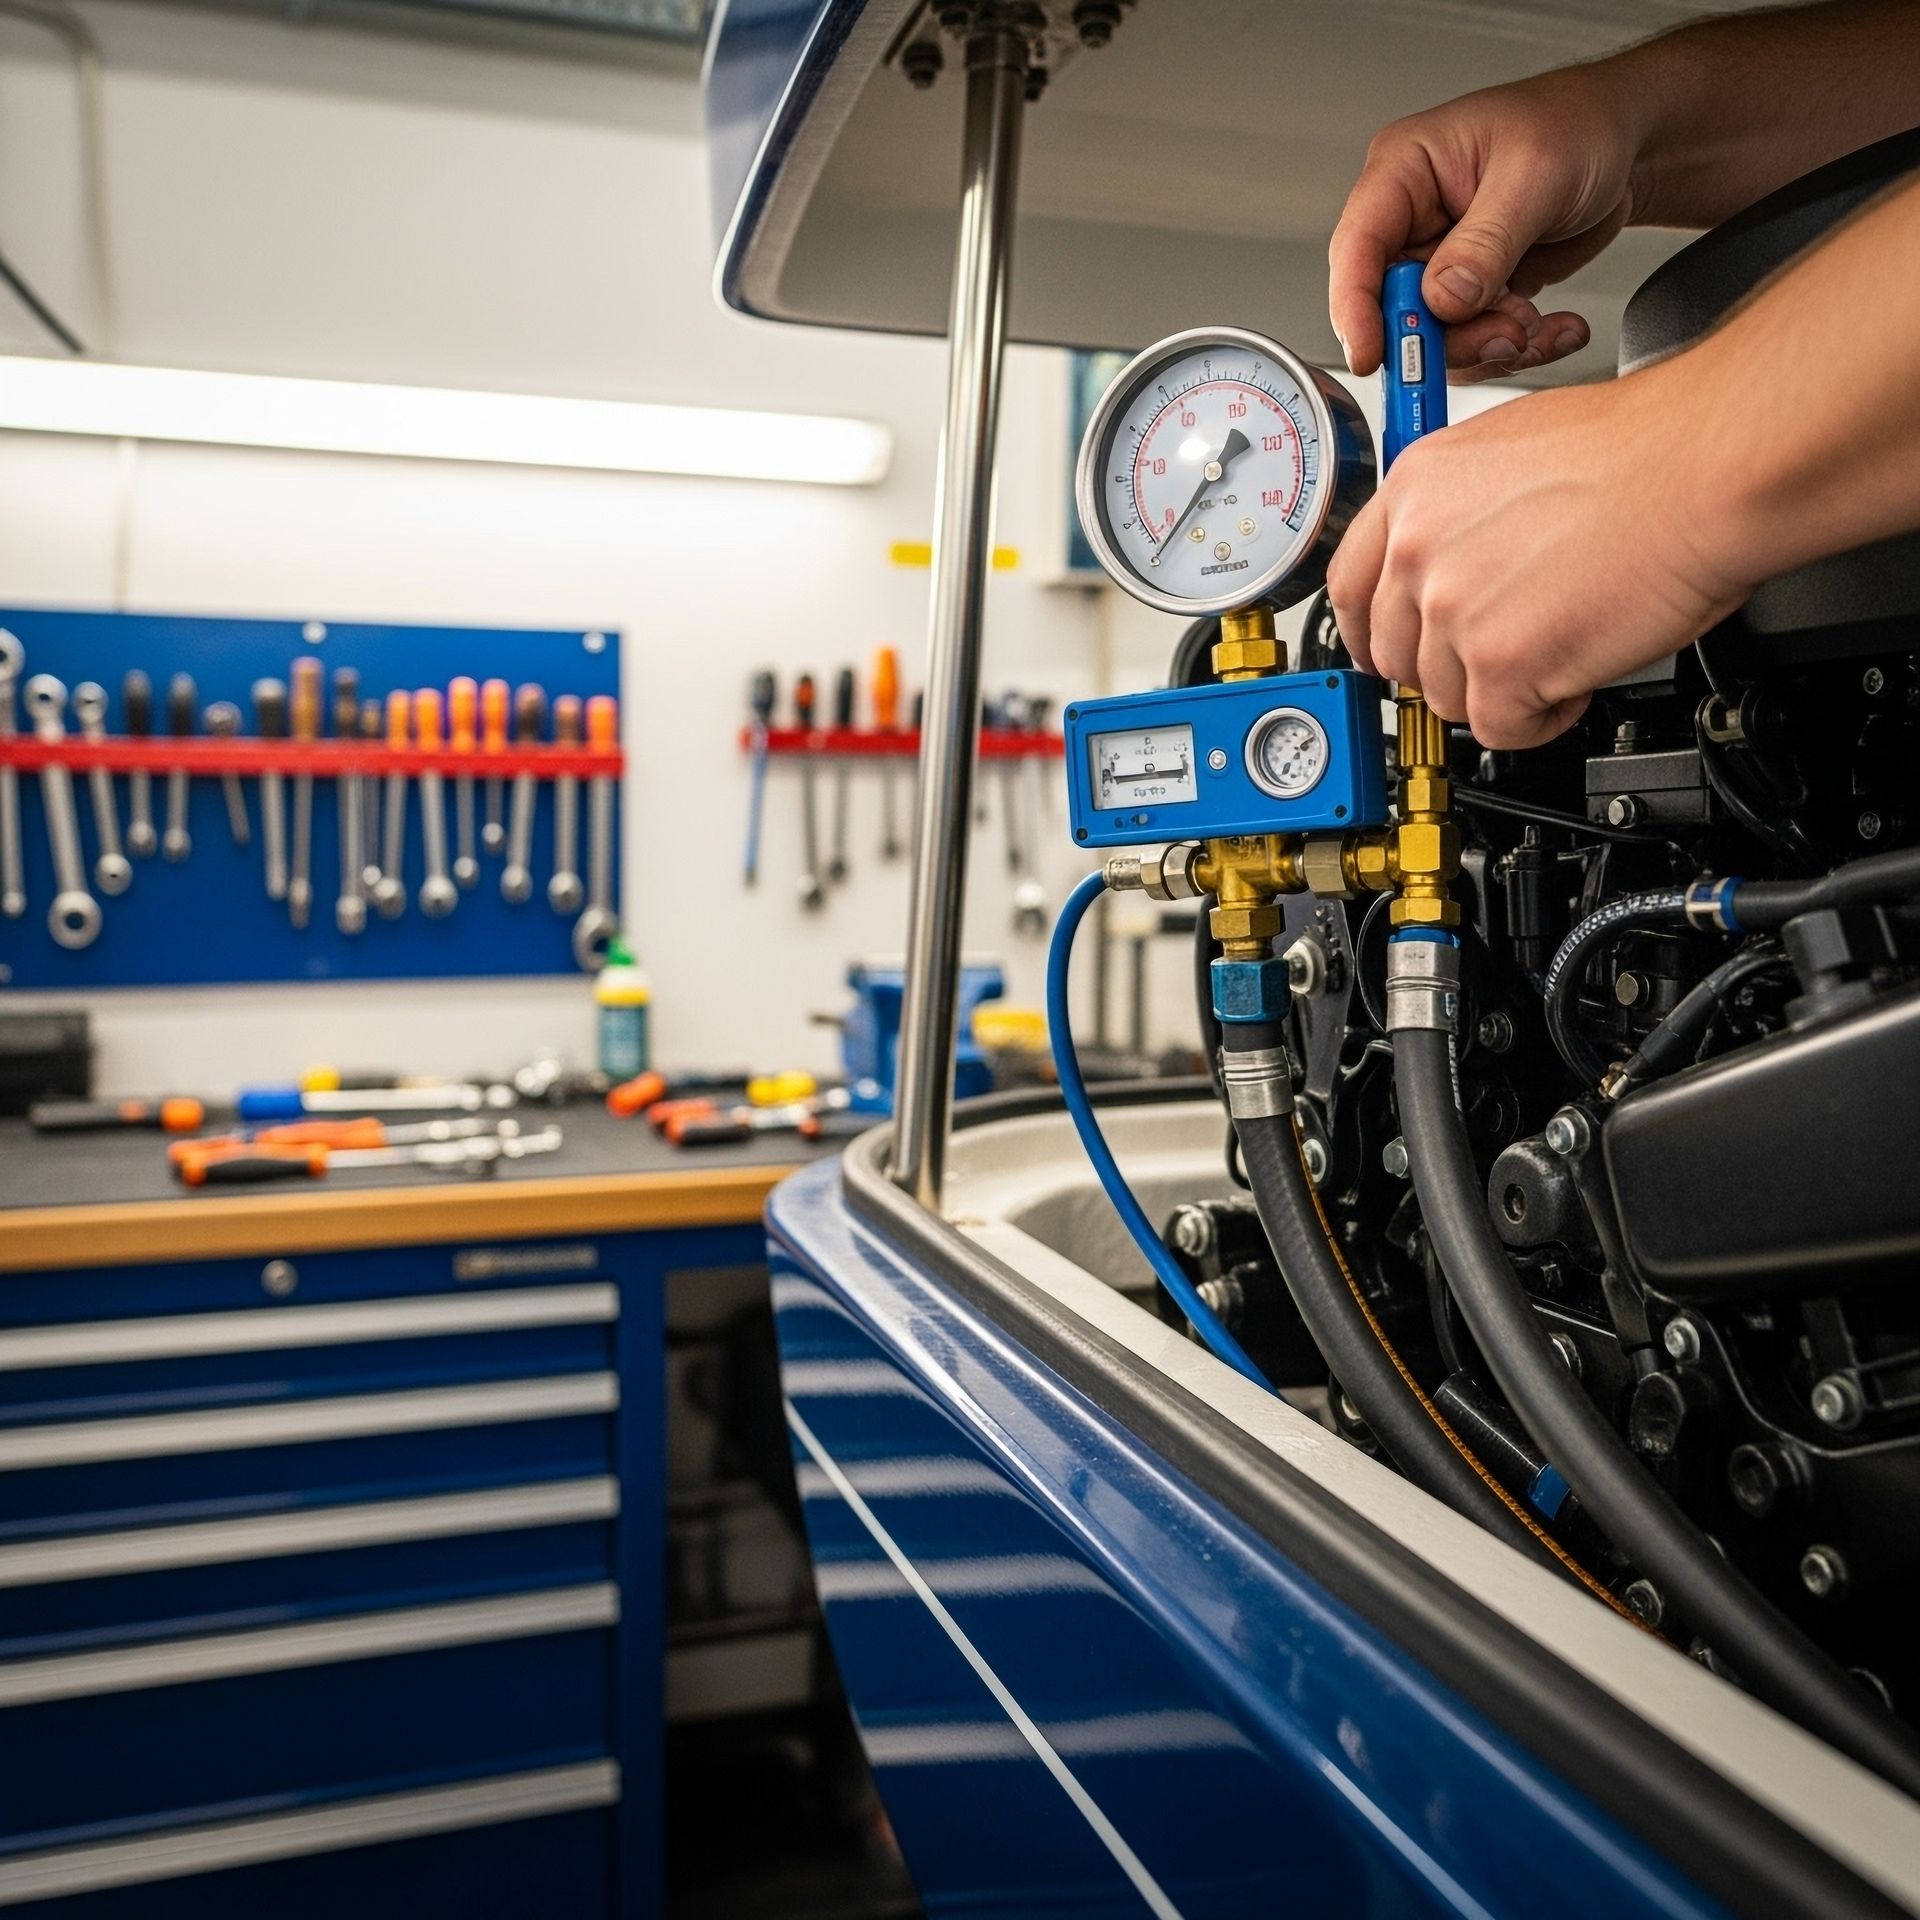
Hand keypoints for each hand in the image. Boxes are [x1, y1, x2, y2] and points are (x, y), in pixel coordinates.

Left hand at [1326, 368, 1751, 747]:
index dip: (1370, 630)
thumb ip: (1457, 513)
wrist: (1704, 468)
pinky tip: (1575, 678)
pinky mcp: (1500, 664)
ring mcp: (1453, 610)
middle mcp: (1420, 550)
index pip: (1348, 586)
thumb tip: (1447, 560)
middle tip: (1503, 653)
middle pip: (1397, 652)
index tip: (1387, 650)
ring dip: (1501, 689)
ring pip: (1446, 695)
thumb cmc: (1640, 452)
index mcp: (1414, 490)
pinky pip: (1499, 727)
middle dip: (1449, 664)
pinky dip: (1540, 719)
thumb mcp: (1507, 452)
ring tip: (1559, 648)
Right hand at [1329, 68, 1643, 381]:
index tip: (1374, 356)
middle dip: (1446, 338)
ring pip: (1434, 338)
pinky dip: (1516, 347)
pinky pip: (1475, 342)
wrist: (1624, 142)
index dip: (1356, 309)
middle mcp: (1411, 222)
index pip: (1356, 249)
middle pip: (1393, 309)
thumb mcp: (1534, 175)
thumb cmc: (1577, 125)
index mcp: (1403, 172)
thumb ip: (1484, 244)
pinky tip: (1552, 329)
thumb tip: (1442, 300)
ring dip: (1489, 346)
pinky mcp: (1470, 293)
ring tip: (1537, 327)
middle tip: (1501, 337)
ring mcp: (1439, 263)